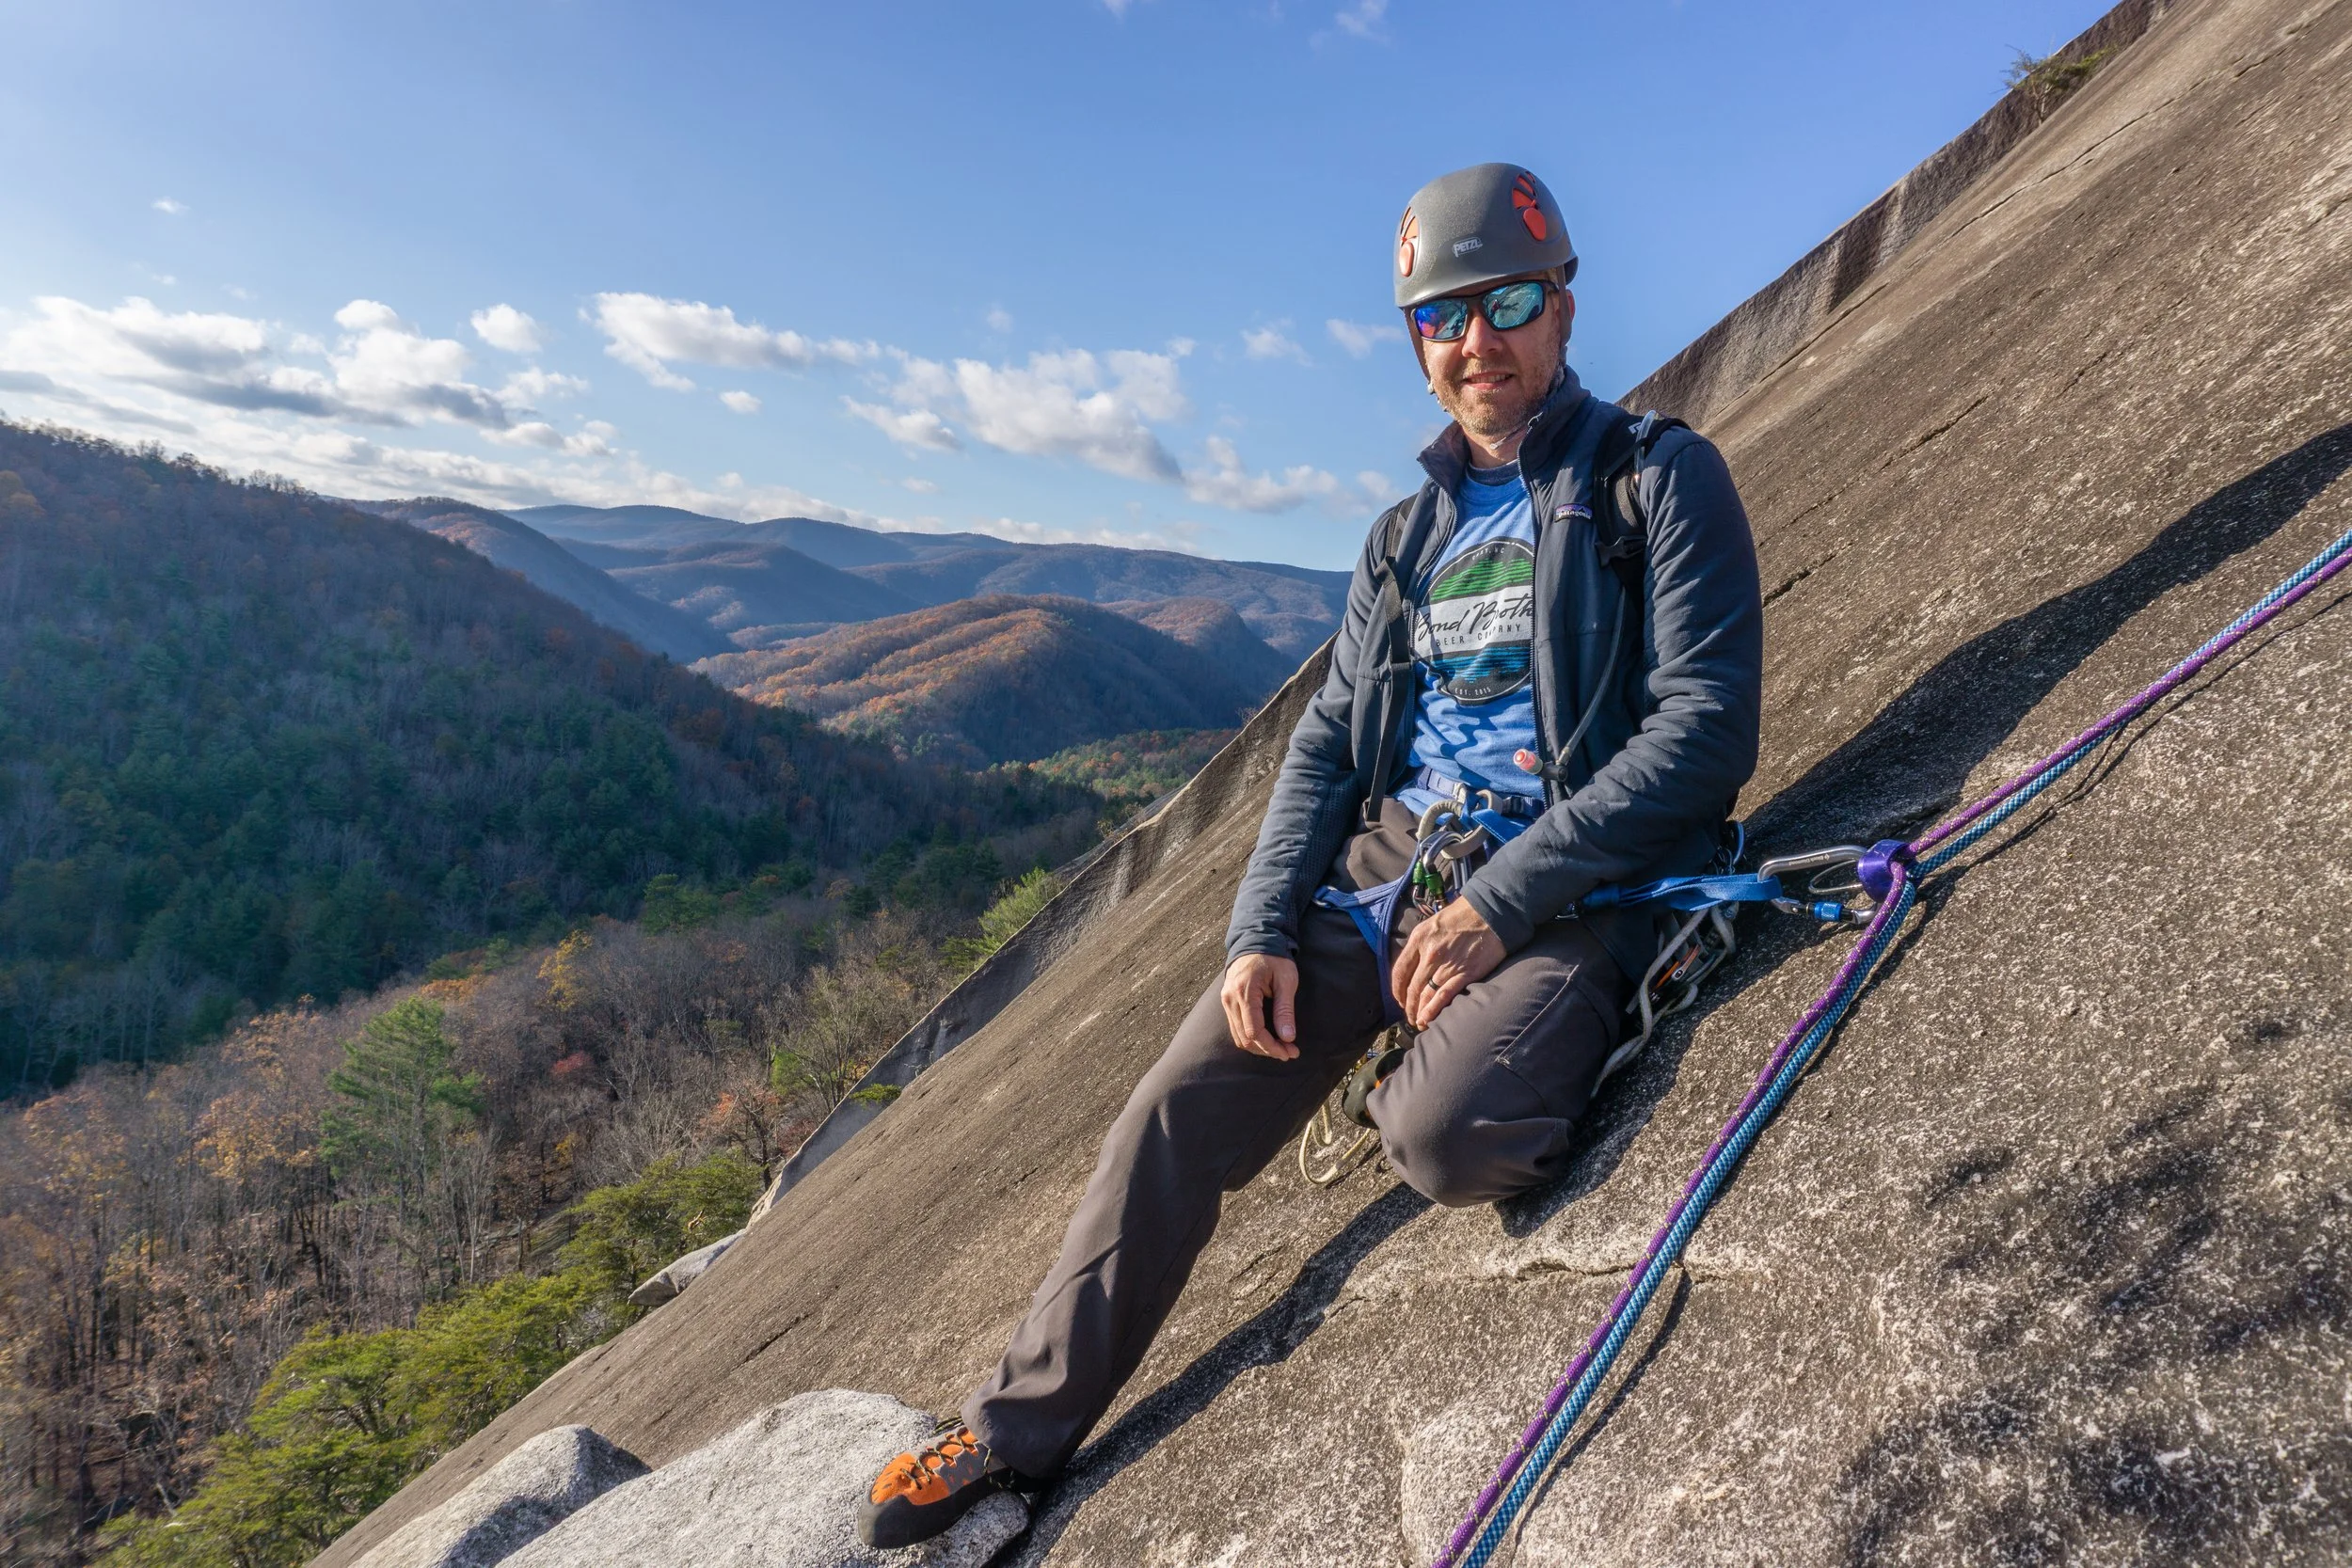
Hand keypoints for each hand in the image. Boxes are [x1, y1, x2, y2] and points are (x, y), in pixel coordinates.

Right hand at [1221, 954, 1299, 1060]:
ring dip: (1259, 1047)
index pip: (1254, 1031)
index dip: (1272, 1047)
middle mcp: (1230, 998)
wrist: (1256, 940)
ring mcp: (1226, 1000)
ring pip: (1239, 1036)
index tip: (1290, 1052)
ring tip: (1281, 1048)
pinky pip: (1236, 1027)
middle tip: (1289, 1053)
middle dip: (1268, 1050)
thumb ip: (1285, 1009)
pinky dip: (1251, 1037)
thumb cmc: (1274, 958)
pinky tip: (1268, 1038)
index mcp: (1244, 991)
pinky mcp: (1227, 1001)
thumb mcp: (1286, 980)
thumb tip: (1288, 1037)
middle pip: (1245, 1038)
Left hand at [1392, 899, 1504, 1028]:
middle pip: (1412, 987)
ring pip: (1425, 995)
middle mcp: (1429, 954)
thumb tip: (1414, 964)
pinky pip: (1443, 996)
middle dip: (1408, 1005)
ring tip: (1418, 1022)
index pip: (1399, 970)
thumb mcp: (1433, 923)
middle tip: (1409, 1016)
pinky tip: (1427, 1020)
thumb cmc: (1463, 915)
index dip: (1396, 989)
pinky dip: (1433, 1010)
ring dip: (1419, 1011)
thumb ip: (1421, 943)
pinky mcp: (1464, 974)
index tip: (1399, 999)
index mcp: (1419, 939)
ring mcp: (1446, 965)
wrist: (1491, 913)